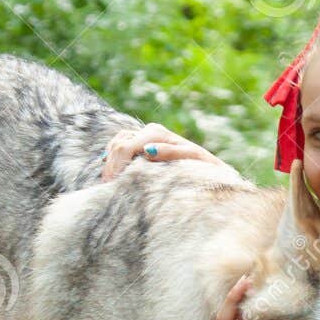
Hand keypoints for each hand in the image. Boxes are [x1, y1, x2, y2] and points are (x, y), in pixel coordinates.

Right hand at [101, 123, 226, 181]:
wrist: (211, 169)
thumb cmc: (203, 169)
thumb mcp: (191, 162)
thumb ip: (170, 154)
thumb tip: (148, 150)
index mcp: (158, 134)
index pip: (126, 146)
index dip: (116, 166)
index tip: (112, 186)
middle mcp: (150, 131)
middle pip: (118, 144)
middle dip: (111, 166)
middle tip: (107, 188)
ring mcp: (146, 135)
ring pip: (117, 142)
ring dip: (110, 162)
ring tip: (109, 183)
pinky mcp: (144, 142)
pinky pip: (121, 145)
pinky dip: (113, 157)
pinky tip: (113, 173)